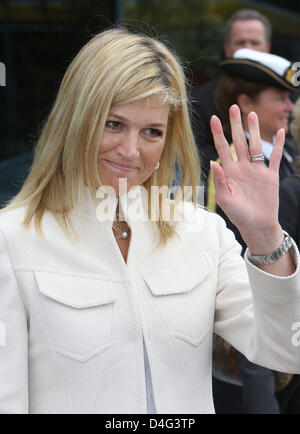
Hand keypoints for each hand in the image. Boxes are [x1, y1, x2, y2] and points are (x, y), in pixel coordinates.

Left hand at [210, 104, 284, 252]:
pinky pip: (274, 158)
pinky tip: (280, 132)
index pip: (222, 148)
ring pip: (255, 146)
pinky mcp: (270, 176)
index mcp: (229, 172)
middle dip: (236, 125)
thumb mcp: (225, 199)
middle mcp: (242, 168)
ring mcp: (256, 170)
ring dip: (254, 130)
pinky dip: (277, 146)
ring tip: (252, 114)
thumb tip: (212, 162)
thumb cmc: (238, 215)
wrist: (257, 226)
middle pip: (239, 141)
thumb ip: (219, 181)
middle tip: (234, 107)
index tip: (214, 118)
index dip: (218, 134)